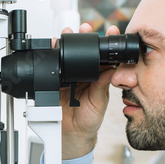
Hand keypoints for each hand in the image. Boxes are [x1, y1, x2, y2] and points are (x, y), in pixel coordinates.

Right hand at [56, 23, 119, 159]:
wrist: (71, 135)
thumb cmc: (89, 120)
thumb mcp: (99, 102)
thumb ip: (102, 85)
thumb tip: (112, 69)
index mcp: (98, 77)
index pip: (103, 57)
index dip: (106, 43)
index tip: (110, 32)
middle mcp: (83, 74)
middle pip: (84, 51)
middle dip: (84, 37)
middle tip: (85, 28)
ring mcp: (68, 77)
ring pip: (68, 56)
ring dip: (67, 43)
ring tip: (68, 33)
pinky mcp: (55, 82)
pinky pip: (53, 67)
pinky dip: (52, 57)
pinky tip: (53, 48)